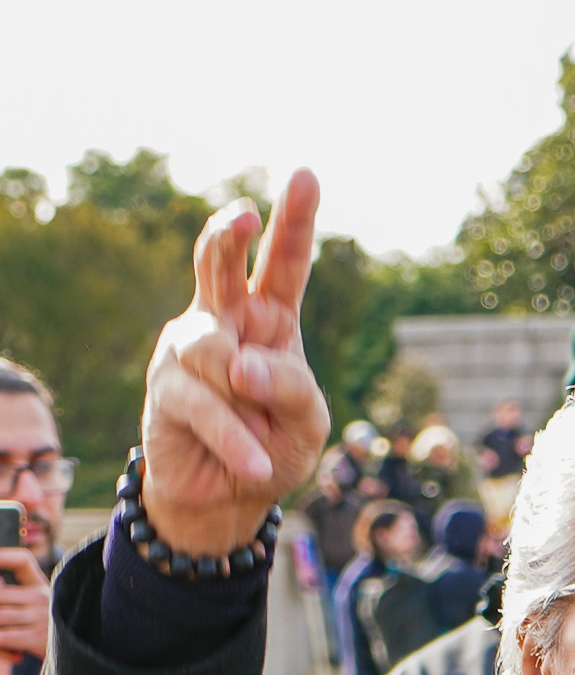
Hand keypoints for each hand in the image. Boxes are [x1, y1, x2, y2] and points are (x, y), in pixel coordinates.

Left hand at [0, 547, 50, 661]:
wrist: (81, 658)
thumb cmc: (53, 636)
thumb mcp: (41, 610)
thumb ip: (17, 598)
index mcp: (44, 587)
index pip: (22, 561)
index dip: (3, 556)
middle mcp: (44, 597)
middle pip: (0, 594)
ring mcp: (42, 616)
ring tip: (1, 630)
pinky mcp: (38, 638)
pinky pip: (4, 637)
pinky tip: (2, 651)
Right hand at [141, 170, 330, 555]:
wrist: (228, 499)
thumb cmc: (273, 448)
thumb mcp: (308, 423)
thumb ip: (293, 388)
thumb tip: (242, 363)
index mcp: (272, 318)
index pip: (284, 263)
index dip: (294, 220)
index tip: (306, 175)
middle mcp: (227, 320)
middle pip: (223, 261)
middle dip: (229, 234)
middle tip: (244, 216)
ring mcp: (190, 348)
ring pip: (216, 349)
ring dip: (246, 399)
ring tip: (262, 437)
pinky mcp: (167, 387)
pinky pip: (203, 401)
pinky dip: (233, 436)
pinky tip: (253, 462)